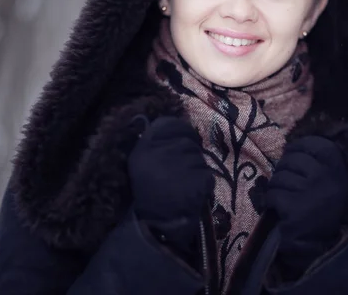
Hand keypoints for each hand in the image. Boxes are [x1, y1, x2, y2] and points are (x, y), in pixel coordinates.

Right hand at [128, 116, 213, 255]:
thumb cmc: (148, 193)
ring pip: (200, 158)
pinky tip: (191, 193)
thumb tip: (164, 122)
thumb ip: (151, 141)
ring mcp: (184, 164)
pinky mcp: (199, 178)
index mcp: (145, 146)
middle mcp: (163, 151)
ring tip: (183, 185)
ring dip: (196, 170)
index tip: (178, 144)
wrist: (156, 226)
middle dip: (188, 156)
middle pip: (188, 142)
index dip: (179, 132)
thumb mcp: (140, 163)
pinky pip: (207, 174)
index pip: (170, 123)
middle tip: (178, 174)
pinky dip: (203, 184)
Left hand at [266, 136, 347, 276]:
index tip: (292, 155)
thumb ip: (316, 164)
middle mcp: (326, 178)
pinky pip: (271, 195)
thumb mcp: (328, 183)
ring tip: (285, 201)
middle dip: (283, 171)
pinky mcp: (293, 207)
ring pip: (278, 178)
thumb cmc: (320, 211)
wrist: (319, 248)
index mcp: (337, 170)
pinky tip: (280, 211)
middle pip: (290, 160)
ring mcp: (309, 192)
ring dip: (276, 189)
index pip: (314, 144)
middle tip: (288, 186)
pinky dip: (270, 203)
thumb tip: (289, 145)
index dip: (297, 147)